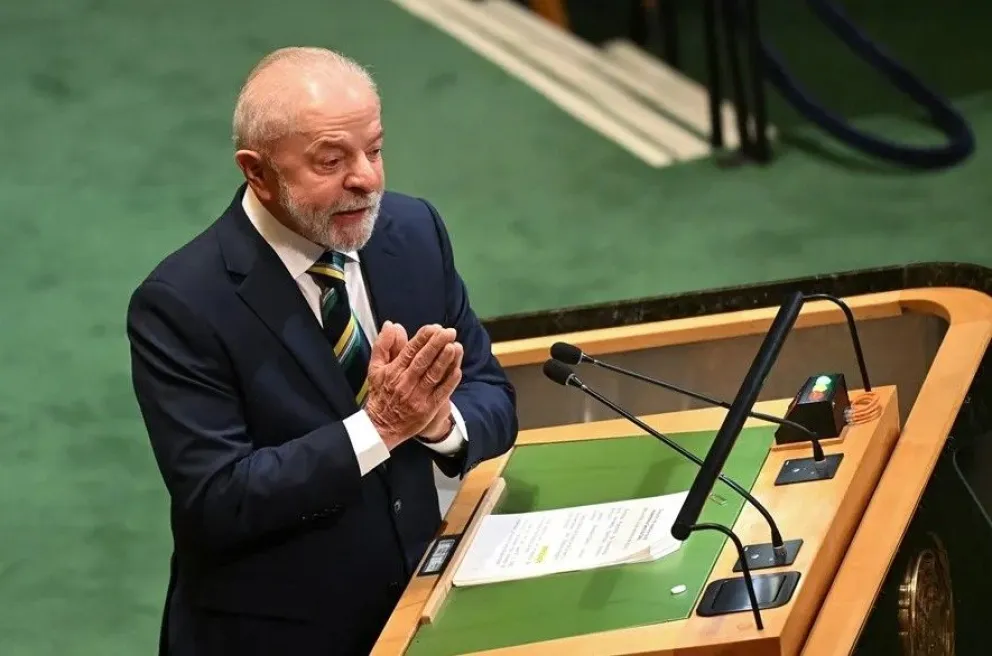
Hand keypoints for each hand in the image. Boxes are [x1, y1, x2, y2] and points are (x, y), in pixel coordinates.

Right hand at [365, 322, 462, 449]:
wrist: (381, 426)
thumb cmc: (380, 393)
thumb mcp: (375, 368)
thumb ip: (384, 345)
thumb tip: (392, 325)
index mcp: (393, 371)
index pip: (410, 350)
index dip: (423, 338)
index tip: (435, 327)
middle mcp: (405, 383)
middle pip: (423, 360)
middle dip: (437, 344)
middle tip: (449, 331)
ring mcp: (417, 397)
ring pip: (433, 375)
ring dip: (445, 360)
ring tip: (455, 346)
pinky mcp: (427, 410)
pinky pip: (440, 393)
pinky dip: (449, 382)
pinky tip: (457, 370)